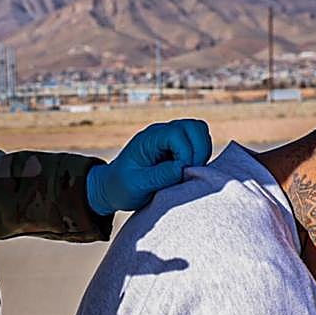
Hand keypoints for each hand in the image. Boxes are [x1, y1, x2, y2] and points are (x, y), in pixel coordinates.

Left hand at [86, 119, 212, 214]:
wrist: (113, 187)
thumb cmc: (121, 186)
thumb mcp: (136, 185)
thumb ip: (159, 176)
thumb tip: (182, 168)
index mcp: (149, 139)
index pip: (177, 133)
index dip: (186, 153)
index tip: (181, 173)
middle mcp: (162, 134)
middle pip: (194, 127)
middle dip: (199, 151)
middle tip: (189, 174)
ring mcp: (172, 139)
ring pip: (200, 132)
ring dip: (202, 153)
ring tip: (190, 173)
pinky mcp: (179, 148)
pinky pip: (200, 144)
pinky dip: (201, 157)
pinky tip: (190, 173)